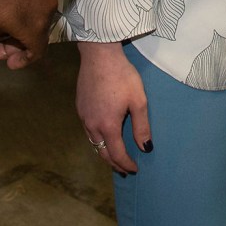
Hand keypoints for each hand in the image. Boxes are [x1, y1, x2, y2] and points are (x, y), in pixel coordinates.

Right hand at [76, 40, 150, 174]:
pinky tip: (103, 136)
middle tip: (124, 170)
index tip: (134, 169)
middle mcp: (92, 125)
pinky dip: (97, 139)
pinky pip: (88, 130)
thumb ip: (141, 127)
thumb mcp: (138, 101)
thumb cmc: (122, 76)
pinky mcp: (79, 107)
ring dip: (104, 152)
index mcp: (107, 125)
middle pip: (102, 152)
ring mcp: (83, 116)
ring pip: (93, 142)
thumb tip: (146, 148)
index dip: (126, 164)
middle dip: (114, 163)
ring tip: (114, 157)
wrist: (99, 55)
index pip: (117, 154)